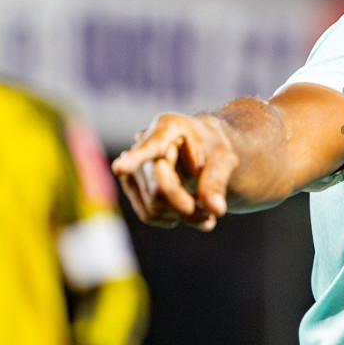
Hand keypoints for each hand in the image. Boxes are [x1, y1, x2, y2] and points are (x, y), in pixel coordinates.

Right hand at [111, 113, 237, 230]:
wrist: (202, 150)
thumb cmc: (213, 149)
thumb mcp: (224, 159)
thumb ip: (218, 181)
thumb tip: (217, 209)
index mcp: (168, 126)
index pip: (152, 146)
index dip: (136, 158)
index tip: (119, 168)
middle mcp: (143, 142)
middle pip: (158, 189)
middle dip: (186, 206)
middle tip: (211, 213)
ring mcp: (133, 165)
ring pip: (152, 205)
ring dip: (182, 215)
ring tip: (205, 211)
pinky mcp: (132, 185)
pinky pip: (148, 214)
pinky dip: (172, 218)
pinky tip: (189, 211)